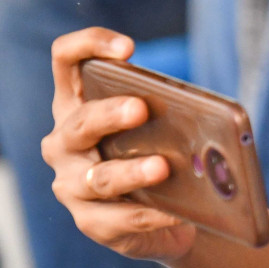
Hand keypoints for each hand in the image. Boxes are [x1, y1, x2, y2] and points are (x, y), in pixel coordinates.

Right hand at [42, 28, 196, 261]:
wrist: (171, 214)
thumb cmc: (164, 154)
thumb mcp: (166, 128)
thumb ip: (172, 114)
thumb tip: (204, 115)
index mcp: (77, 104)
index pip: (66, 60)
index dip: (89, 45)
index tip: (128, 48)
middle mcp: (64, 142)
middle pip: (80, 122)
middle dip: (110, 114)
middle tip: (141, 109)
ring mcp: (70, 184)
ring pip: (98, 177)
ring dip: (131, 172)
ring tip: (162, 168)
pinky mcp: (90, 222)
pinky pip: (117, 219)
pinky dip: (150, 215)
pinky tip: (175, 212)